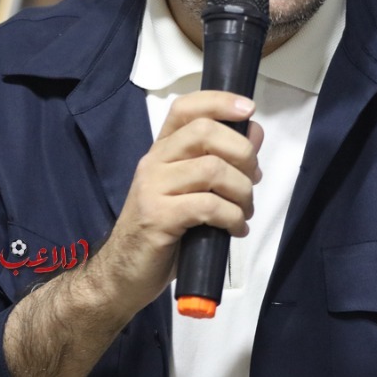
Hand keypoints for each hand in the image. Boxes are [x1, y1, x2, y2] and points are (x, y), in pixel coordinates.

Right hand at [92, 91, 262, 319]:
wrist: (122, 274)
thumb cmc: (163, 234)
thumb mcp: (193, 192)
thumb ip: (221, 162)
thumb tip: (254, 133)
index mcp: (162, 151)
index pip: (186, 107)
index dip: (220, 102)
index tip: (250, 110)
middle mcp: (154, 162)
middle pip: (204, 132)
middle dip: (242, 153)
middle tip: (252, 180)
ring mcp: (152, 188)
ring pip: (212, 169)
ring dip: (242, 191)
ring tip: (244, 212)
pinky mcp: (158, 218)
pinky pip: (208, 206)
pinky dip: (233, 217)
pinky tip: (236, 229)